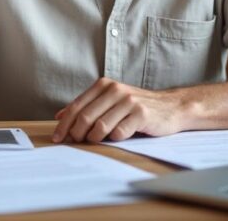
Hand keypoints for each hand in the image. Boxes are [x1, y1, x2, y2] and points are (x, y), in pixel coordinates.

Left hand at [52, 77, 186, 142]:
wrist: (170, 107)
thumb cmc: (136, 107)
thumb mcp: (110, 101)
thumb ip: (87, 106)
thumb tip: (60, 115)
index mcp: (104, 85)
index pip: (77, 106)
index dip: (64, 124)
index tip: (57, 138)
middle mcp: (115, 90)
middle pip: (85, 117)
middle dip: (76, 134)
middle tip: (76, 143)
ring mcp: (129, 101)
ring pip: (100, 126)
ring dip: (95, 139)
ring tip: (96, 141)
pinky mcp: (141, 114)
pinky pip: (119, 133)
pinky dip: (114, 139)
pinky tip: (118, 137)